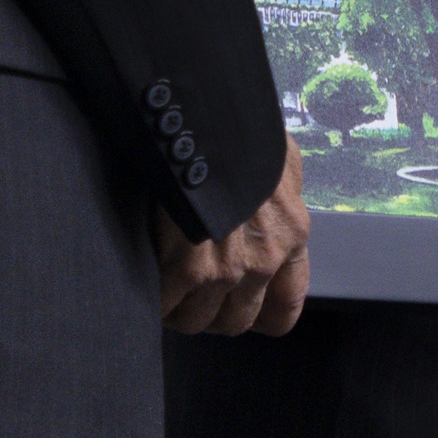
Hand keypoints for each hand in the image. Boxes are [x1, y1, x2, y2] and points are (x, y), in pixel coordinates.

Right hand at [154, 141, 307, 336]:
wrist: (206, 115)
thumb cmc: (240, 128)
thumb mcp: (278, 156)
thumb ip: (282, 187)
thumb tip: (275, 192)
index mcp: (291, 235)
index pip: (284, 308)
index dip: (259, 315)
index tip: (241, 308)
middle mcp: (264, 261)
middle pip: (236, 322)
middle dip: (211, 312)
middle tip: (192, 292)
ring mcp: (227, 270)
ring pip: (198, 321)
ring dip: (178, 309)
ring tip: (164, 287)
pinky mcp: (188, 270)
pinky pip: (166, 307)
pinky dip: (154, 299)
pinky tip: (147, 278)